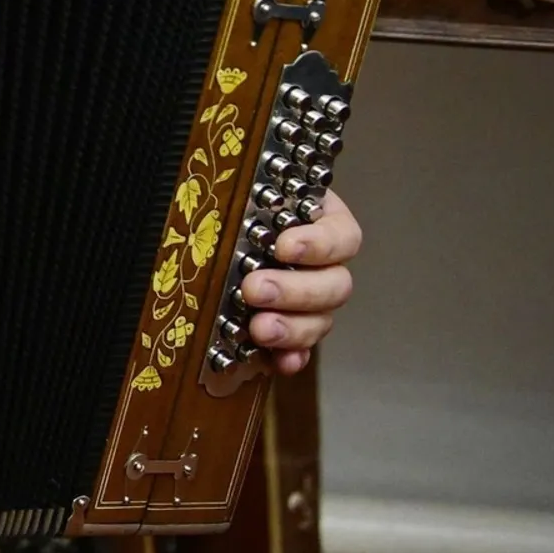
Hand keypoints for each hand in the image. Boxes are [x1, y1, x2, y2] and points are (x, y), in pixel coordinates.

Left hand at [238, 189, 360, 374]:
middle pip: (335, 286)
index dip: (320, 245)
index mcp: (320, 222)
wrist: (211, 221)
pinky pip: (299, 349)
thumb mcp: (244, 191)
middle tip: (255, 289)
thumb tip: (238, 199)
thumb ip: (251, 196)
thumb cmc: (231, 200)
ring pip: (321, 320)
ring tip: (259, 328)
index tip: (286, 247)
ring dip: (292, 328)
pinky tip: (279, 361)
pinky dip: (291, 356)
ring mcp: (308, 300)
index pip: (343, 237)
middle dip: (296, 291)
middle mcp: (322, 264)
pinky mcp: (288, 328)